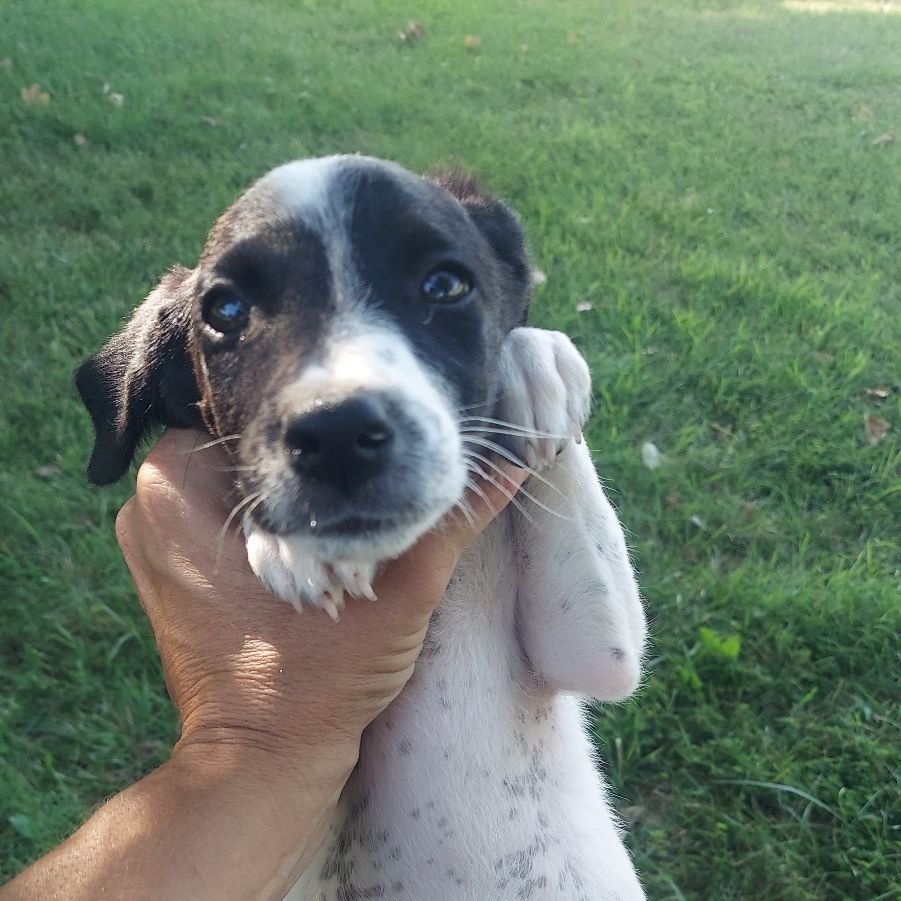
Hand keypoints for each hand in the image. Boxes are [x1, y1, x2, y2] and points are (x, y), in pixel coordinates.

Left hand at [115, 428, 525, 781]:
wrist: (263, 764)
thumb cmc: (315, 684)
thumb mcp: (397, 593)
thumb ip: (450, 522)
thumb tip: (509, 465)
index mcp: (176, 489)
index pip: (256, 404)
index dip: (322, 415)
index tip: (373, 418)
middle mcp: (152, 505)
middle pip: (252, 439)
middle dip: (312, 449)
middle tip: (373, 445)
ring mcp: (158, 538)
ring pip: (247, 475)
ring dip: (300, 481)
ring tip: (357, 479)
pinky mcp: (177, 566)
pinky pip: (233, 511)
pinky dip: (280, 511)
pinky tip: (328, 518)